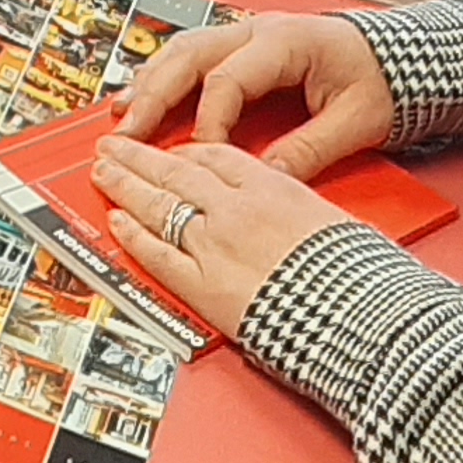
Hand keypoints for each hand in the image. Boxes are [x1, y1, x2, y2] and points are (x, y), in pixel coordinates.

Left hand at [93, 132, 360, 342]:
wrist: (359, 316)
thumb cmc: (359, 276)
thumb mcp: (337, 222)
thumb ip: (302, 212)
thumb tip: (297, 218)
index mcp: (273, 187)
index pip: (216, 156)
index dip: (185, 150)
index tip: (171, 148)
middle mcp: (237, 209)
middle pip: (176, 172)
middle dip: (140, 157)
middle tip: (115, 146)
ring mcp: (215, 245)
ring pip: (158, 205)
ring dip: (124, 185)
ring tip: (102, 171)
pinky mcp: (202, 285)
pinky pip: (157, 254)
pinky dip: (133, 236)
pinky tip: (116, 221)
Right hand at [112, 13, 397, 180]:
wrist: (399, 54)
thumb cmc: (382, 79)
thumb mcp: (356, 119)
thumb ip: (311, 149)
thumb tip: (268, 181)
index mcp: (286, 41)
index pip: (228, 79)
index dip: (209, 121)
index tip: (200, 156)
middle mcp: (258, 32)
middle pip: (189, 56)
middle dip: (154, 94)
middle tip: (127, 132)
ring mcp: (246, 35)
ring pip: (182, 51)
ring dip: (149, 82)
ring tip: (120, 116)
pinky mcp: (242, 47)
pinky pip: (191, 56)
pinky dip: (162, 77)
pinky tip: (141, 98)